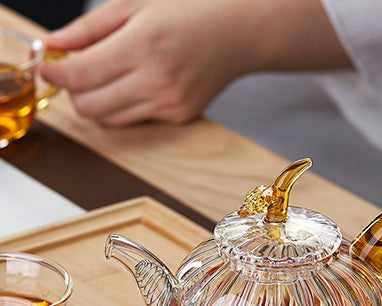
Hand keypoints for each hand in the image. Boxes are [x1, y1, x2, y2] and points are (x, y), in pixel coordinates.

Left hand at [41, 0, 349, 126]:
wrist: (234, 36)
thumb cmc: (187, 14)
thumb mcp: (134, 6)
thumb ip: (90, 28)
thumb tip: (56, 43)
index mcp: (143, 45)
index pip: (81, 75)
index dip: (56, 73)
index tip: (49, 66)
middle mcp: (157, 81)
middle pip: (90, 106)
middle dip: (73, 92)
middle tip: (75, 73)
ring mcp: (169, 104)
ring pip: (110, 120)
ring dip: (96, 102)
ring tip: (103, 79)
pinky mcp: (178, 117)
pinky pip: (135, 120)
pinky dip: (125, 106)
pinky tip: (136, 85)